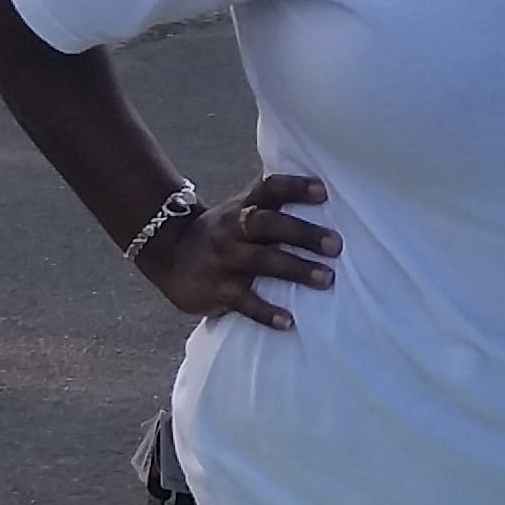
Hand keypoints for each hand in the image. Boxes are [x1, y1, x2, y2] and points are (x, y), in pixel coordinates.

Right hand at [137, 172, 336, 326]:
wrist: (168, 254)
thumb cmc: (224, 232)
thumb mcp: (241, 209)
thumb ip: (273, 200)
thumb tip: (325, 183)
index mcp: (244, 206)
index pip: (270, 189)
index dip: (294, 188)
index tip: (322, 191)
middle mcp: (234, 229)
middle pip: (268, 224)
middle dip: (302, 233)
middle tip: (336, 245)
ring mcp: (224, 259)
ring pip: (261, 261)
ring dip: (295, 269)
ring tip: (327, 279)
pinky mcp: (216, 290)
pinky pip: (243, 301)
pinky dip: (266, 312)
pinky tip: (288, 322)